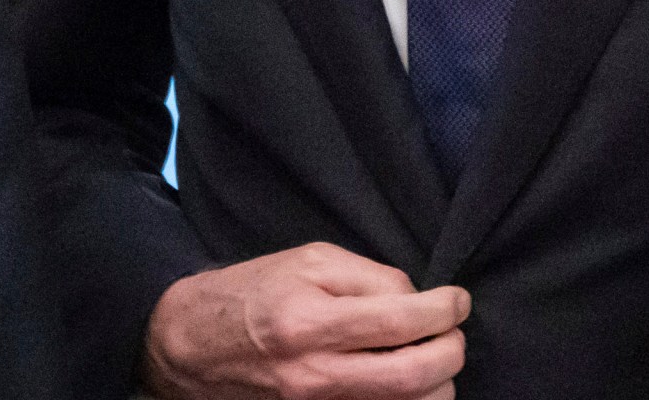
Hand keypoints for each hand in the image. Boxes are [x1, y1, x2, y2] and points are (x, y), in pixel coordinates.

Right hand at [142, 244, 469, 399]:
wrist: (190, 347)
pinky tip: (407, 382)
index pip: (401, 322)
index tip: (458, 300)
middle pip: (415, 378)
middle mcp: (314, 375)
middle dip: (453, 352)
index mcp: (309, 322)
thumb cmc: (250, 294)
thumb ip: (367, 276)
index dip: (445, 310)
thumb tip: (416, 299)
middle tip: (454, 332)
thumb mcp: (305, 261)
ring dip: (438, 385)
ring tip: (431, 357)